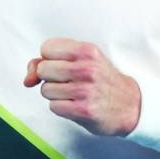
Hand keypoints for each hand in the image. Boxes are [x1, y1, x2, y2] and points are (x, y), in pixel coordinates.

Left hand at [23, 38, 140, 136]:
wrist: (132, 105)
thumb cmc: (102, 80)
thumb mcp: (83, 61)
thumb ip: (50, 61)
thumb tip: (27, 79)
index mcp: (86, 50)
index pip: (46, 48)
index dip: (50, 58)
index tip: (62, 65)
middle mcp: (86, 68)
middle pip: (43, 69)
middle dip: (50, 78)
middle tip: (68, 82)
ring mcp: (85, 90)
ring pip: (45, 90)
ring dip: (55, 95)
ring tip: (73, 94)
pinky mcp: (84, 110)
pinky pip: (53, 107)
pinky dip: (61, 107)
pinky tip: (75, 105)